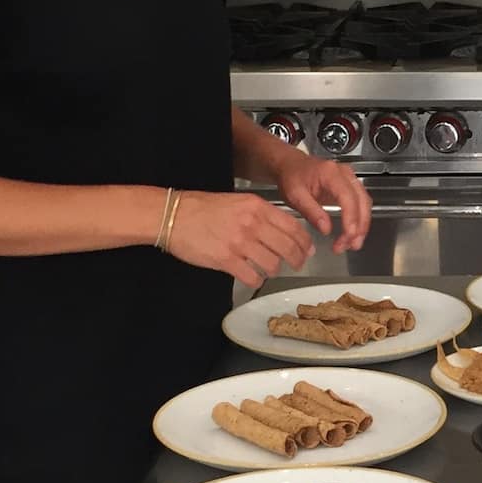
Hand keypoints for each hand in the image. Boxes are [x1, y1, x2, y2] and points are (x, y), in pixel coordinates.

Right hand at [168, 191, 313, 285]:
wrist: (173, 215)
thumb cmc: (203, 208)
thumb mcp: (237, 202)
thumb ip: (260, 214)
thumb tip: (282, 231)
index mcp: (257, 207)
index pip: (293, 227)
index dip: (305, 242)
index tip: (308, 250)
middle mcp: (252, 224)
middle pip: (288, 247)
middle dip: (297, 260)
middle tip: (297, 265)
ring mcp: (240, 243)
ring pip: (273, 264)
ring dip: (274, 270)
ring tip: (270, 270)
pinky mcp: (226, 260)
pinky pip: (252, 276)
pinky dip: (256, 280)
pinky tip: (253, 277)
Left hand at [273, 150, 370, 255]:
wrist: (291, 165)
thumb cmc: (292, 176)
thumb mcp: (295, 195)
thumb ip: (311, 211)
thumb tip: (326, 229)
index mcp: (330, 173)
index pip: (348, 197)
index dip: (351, 218)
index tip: (349, 234)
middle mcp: (344, 174)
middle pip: (361, 201)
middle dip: (359, 226)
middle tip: (350, 245)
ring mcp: (350, 179)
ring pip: (365, 204)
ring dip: (361, 226)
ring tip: (351, 243)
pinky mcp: (350, 187)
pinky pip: (361, 204)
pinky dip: (359, 220)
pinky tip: (352, 233)